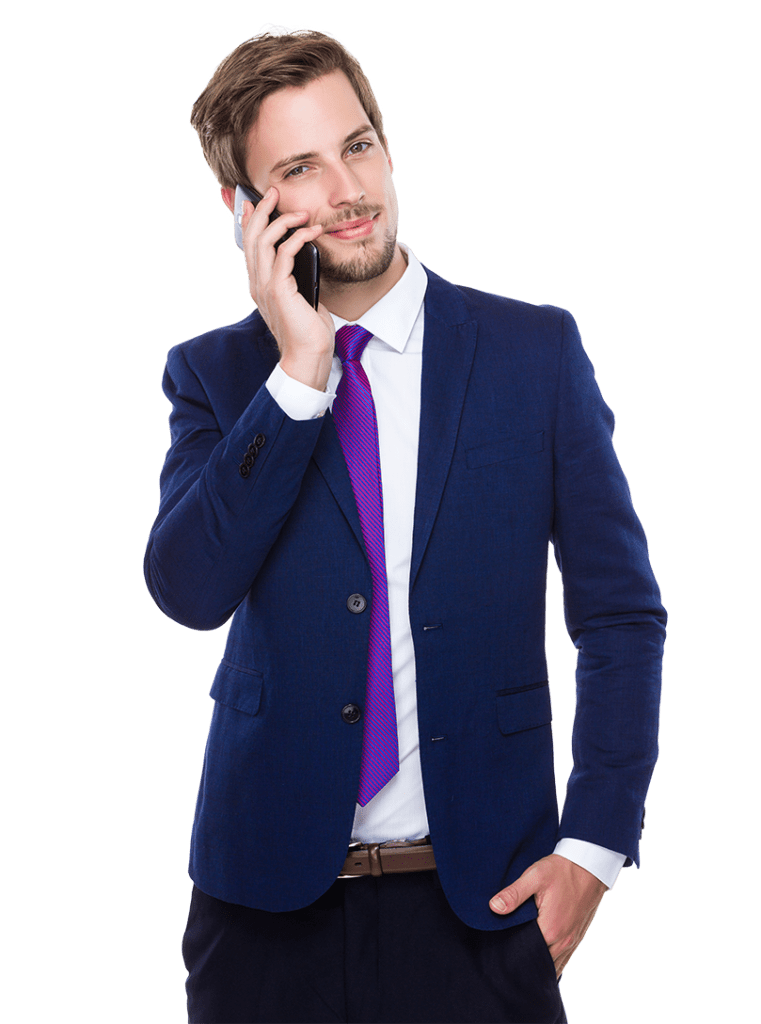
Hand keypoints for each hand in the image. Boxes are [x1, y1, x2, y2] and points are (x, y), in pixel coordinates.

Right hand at [239, 186, 334, 389]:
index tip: (253, 203)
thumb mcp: (300, 296)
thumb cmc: (307, 330)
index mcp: (258, 284)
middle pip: (252, 237)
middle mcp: (256, 283)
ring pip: (264, 241)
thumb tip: (304, 255)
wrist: (307, 355)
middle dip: (261, 211)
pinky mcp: (278, 289)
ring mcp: (265, 286)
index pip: (248, 246)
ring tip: (298, 211)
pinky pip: (284, 253)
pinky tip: (311, 231)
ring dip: (281, 220)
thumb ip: (295, 277)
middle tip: (273, 193)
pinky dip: (298, 237)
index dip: (248, 221)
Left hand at [489, 854, 606, 978]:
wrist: (589, 865)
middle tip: (507, 955)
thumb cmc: (561, 870)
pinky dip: (551, 961)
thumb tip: (494, 907)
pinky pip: (564, 959)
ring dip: (538, 963)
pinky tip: (540, 955)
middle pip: (539, 962)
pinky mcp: (578, 937)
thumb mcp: (535, 876)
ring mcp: (572, 941)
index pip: (526, 953)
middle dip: (524, 962)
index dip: (512, 953)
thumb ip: (514, 894)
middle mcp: (563, 941)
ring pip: (553, 964)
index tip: (500, 949)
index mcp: (550, 930)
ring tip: (521, 956)